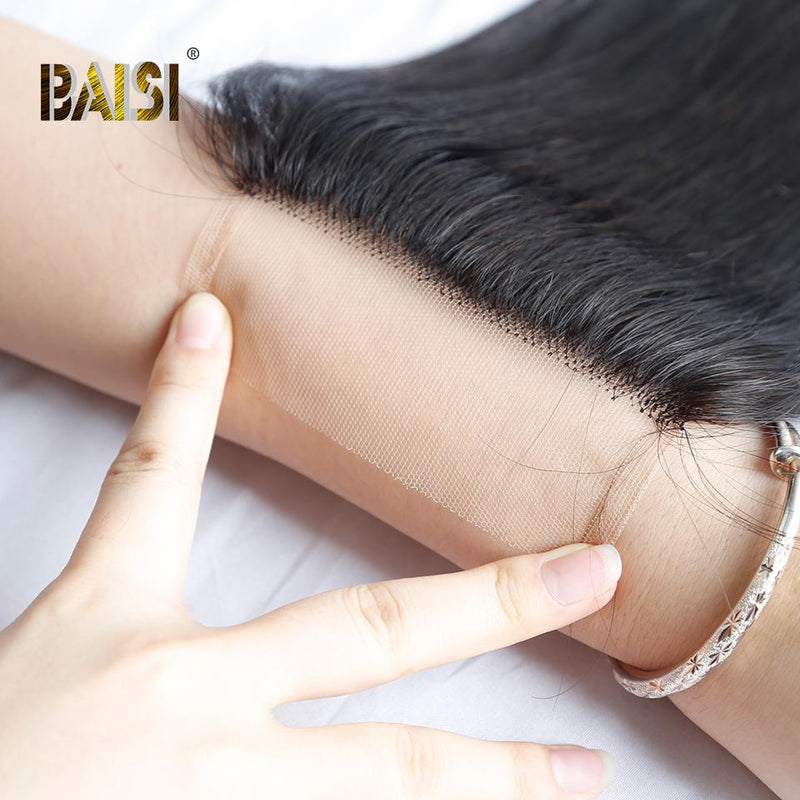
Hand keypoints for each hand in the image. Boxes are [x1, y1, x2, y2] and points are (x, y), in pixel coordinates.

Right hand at [0, 292, 619, 798]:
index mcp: (115, 623)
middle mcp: (181, 689)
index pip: (153, 476)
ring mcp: (214, 780)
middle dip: (486, 599)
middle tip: (590, 573)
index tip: (213, 322)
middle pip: (362, 625)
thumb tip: (188, 616)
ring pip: (388, 767)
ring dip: (493, 771)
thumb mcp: (50, 660)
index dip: (184, 393)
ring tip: (582, 775)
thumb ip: (130, 626)